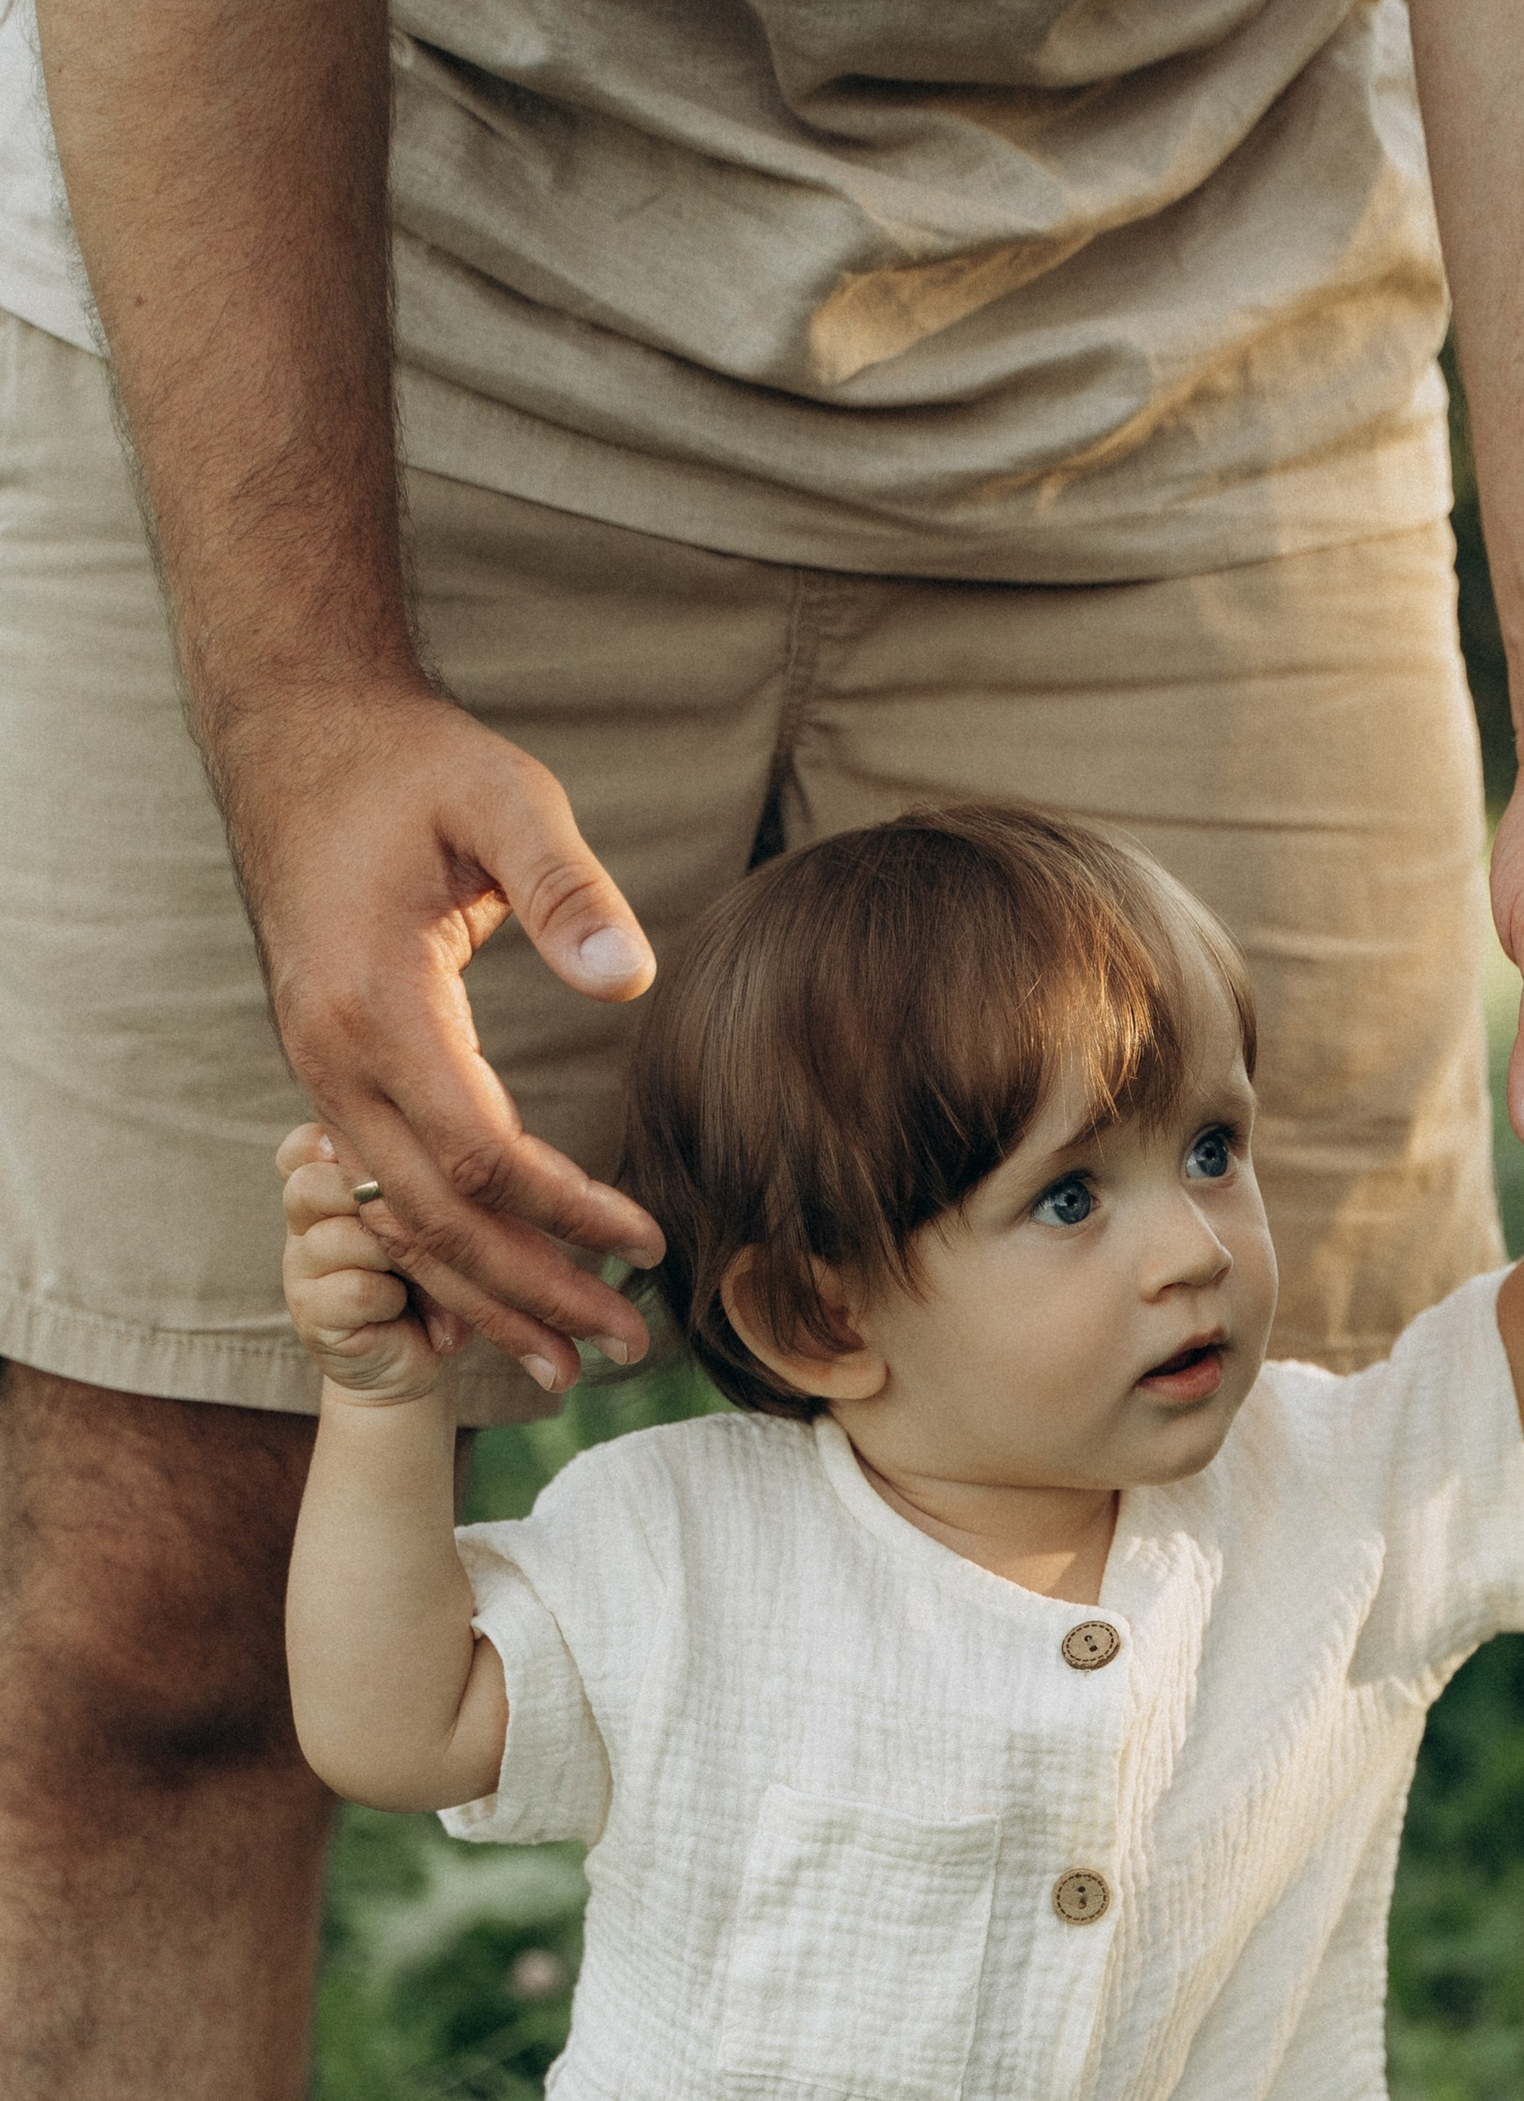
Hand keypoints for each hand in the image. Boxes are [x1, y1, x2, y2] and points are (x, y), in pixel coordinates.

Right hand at [228, 679, 665, 1389]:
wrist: (296, 735)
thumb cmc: (410, 762)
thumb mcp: (503, 796)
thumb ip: (567, 887)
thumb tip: (631, 980)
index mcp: (375, 1005)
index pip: (479, 1154)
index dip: (565, 1212)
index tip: (649, 1245)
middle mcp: (334, 1058)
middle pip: (437, 1218)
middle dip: (533, 1293)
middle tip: (628, 1350)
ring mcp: (323, 1072)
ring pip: (404, 1222)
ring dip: (488, 1298)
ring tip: (571, 1365)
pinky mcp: (334, 1072)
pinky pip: (388, 1192)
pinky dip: (448, 1257)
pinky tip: (504, 1303)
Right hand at [278, 1116, 447, 1406]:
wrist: (414, 1360)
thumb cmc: (432, 1281)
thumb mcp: (436, 1227)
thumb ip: (426, 1193)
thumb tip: (449, 1175)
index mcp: (328, 1188)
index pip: (303, 1146)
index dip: (328, 1145)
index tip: (377, 1156)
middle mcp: (304, 1222)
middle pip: (313, 1183)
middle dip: (370, 1198)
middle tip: (412, 1227)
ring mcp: (301, 1267)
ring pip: (339, 1235)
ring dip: (392, 1254)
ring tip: (414, 1277)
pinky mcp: (311, 1313)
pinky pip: (355, 1286)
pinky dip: (391, 1297)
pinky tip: (402, 1308)